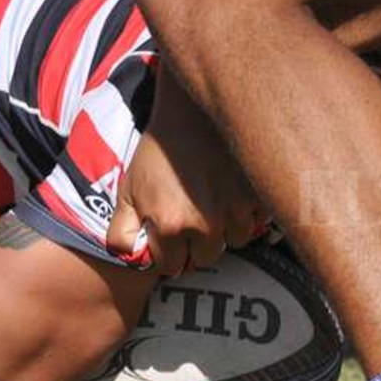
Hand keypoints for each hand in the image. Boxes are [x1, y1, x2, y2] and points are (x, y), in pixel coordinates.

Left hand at [106, 70, 270, 274]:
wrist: (191, 114)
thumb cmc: (158, 152)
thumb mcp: (128, 189)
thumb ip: (122, 231)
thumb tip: (129, 258)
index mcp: (169, 225)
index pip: (173, 266)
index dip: (171, 253)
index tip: (173, 238)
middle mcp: (204, 224)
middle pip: (207, 258)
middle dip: (199, 244)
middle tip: (195, 219)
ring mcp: (234, 211)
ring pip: (235, 241)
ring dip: (227, 229)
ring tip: (216, 204)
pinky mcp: (258, 197)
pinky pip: (258, 220)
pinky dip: (250, 211)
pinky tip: (236, 192)